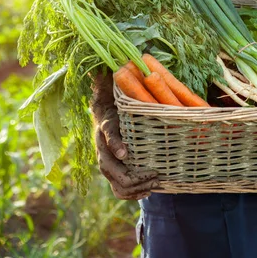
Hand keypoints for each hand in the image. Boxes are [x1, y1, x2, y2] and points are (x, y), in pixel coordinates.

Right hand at [91, 72, 157, 199]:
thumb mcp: (120, 88)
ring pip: (114, 181)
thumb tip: (129, 64)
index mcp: (105, 124)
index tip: (127, 153)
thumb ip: (124, 80)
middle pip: (110, 167)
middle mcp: (101, 145)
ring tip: (153, 184)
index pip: (107, 135)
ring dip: (134, 187)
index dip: (116, 144)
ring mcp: (106, 159)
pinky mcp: (112, 169)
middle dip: (132, 175)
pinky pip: (118, 187)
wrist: (105, 109)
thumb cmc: (119, 98)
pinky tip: (147, 191)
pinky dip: (131, 193)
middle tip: (154, 174)